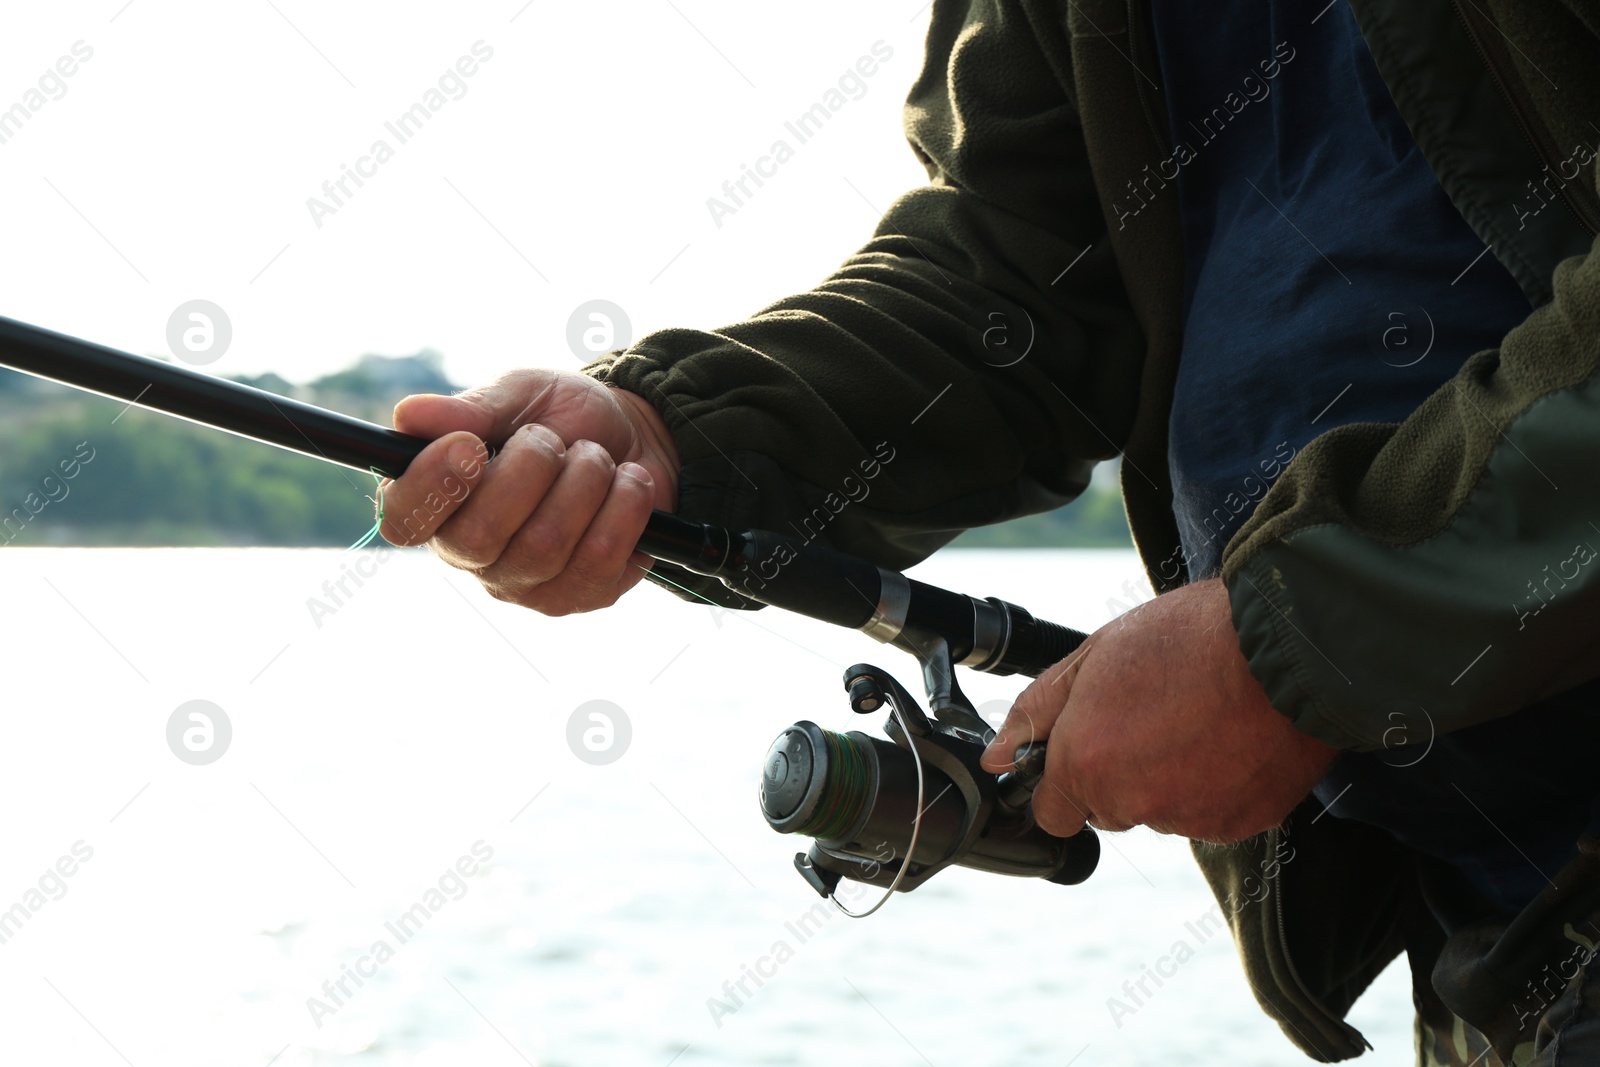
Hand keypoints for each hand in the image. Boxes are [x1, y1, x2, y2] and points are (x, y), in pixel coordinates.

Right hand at [379, 369, 679, 614]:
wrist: (638, 437)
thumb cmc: (563, 417)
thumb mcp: (519, 395)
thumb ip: (470, 409)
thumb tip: (409, 416)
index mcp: (439, 502)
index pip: (403, 521)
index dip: (431, 487)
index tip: (469, 445)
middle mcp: (472, 554)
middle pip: (479, 535)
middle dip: (531, 468)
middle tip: (554, 440)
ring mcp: (527, 585)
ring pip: (547, 543)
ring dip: (585, 478)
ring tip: (596, 458)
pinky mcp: (582, 597)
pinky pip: (601, 558)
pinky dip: (624, 504)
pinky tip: (627, 485)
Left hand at [979, 578, 1335, 843]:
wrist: (1284, 641)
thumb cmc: (1187, 638)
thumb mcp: (1092, 657)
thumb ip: (1036, 713)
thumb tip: (996, 755)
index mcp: (1086, 765)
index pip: (1052, 813)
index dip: (1062, 783)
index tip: (1084, 753)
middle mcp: (1133, 802)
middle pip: (1108, 809)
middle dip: (1118, 774)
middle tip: (1150, 716)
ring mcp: (1190, 818)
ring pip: (1162, 810)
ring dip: (1169, 779)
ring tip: (1195, 719)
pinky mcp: (1241, 823)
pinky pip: (1211, 814)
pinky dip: (1216, 787)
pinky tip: (1227, 738)